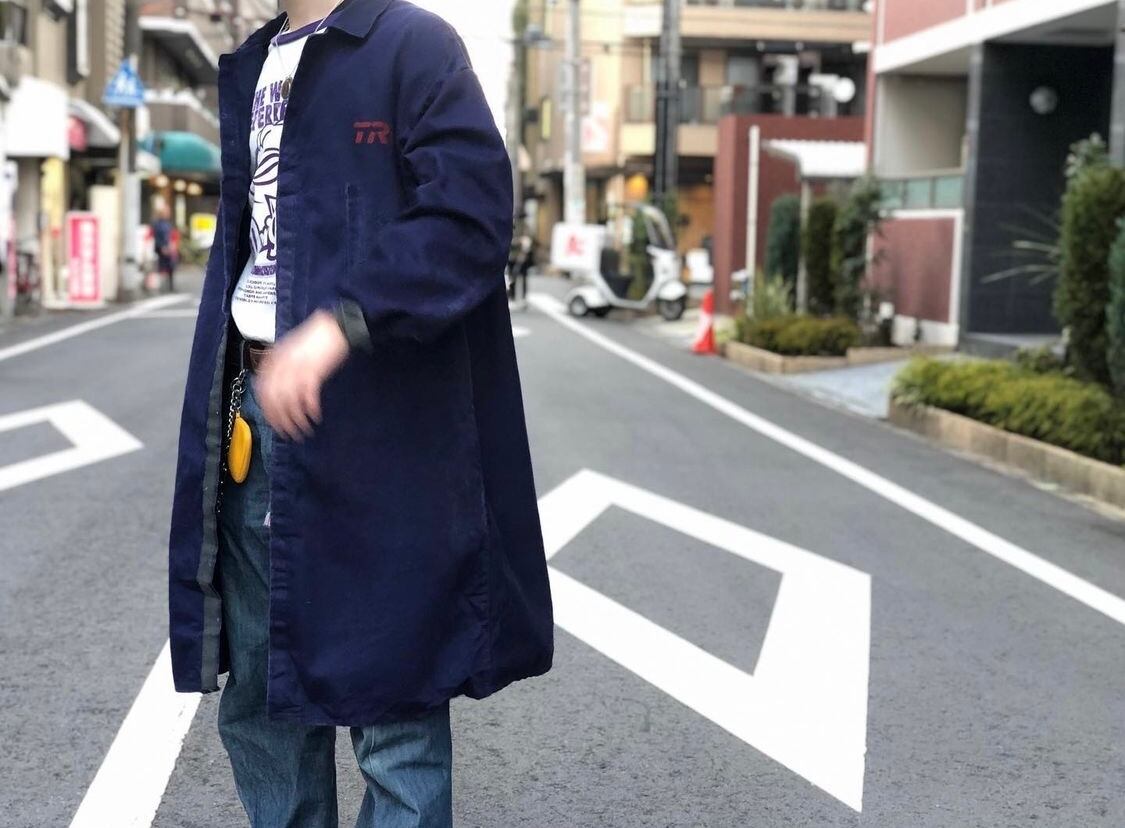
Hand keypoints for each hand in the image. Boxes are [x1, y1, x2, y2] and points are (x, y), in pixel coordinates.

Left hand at [255, 310, 349, 440]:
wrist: (335, 326)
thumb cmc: (315, 339)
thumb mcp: (290, 351)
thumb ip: (281, 367)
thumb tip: (277, 391)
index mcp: (274, 359)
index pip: (263, 389)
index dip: (267, 409)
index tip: (273, 422)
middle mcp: (282, 364)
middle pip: (274, 398)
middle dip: (280, 420)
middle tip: (287, 433)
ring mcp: (298, 367)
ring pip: (290, 400)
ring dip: (296, 419)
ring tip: (302, 430)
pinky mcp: (314, 370)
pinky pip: (307, 396)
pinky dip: (310, 409)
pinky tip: (315, 416)